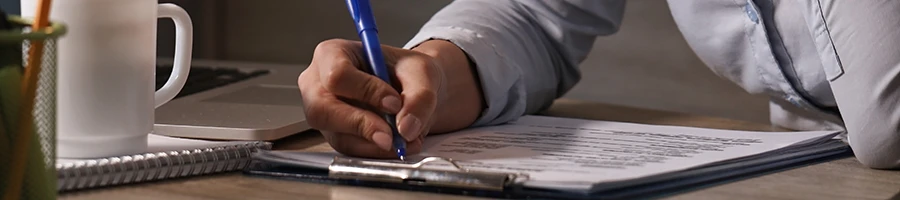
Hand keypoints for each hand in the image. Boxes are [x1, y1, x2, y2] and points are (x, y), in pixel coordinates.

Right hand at [298, 39, 445, 157]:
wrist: (409, 87)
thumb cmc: (405, 70)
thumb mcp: (420, 71)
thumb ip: (419, 96)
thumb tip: (406, 127)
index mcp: (332, 54)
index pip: (337, 75)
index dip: (365, 91)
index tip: (394, 103)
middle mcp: (318, 84)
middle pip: (322, 110)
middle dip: (360, 125)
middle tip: (391, 136)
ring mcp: (322, 112)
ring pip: (336, 136)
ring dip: (373, 142)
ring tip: (403, 139)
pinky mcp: (334, 134)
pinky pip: (348, 149)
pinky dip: (375, 150)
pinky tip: (395, 143)